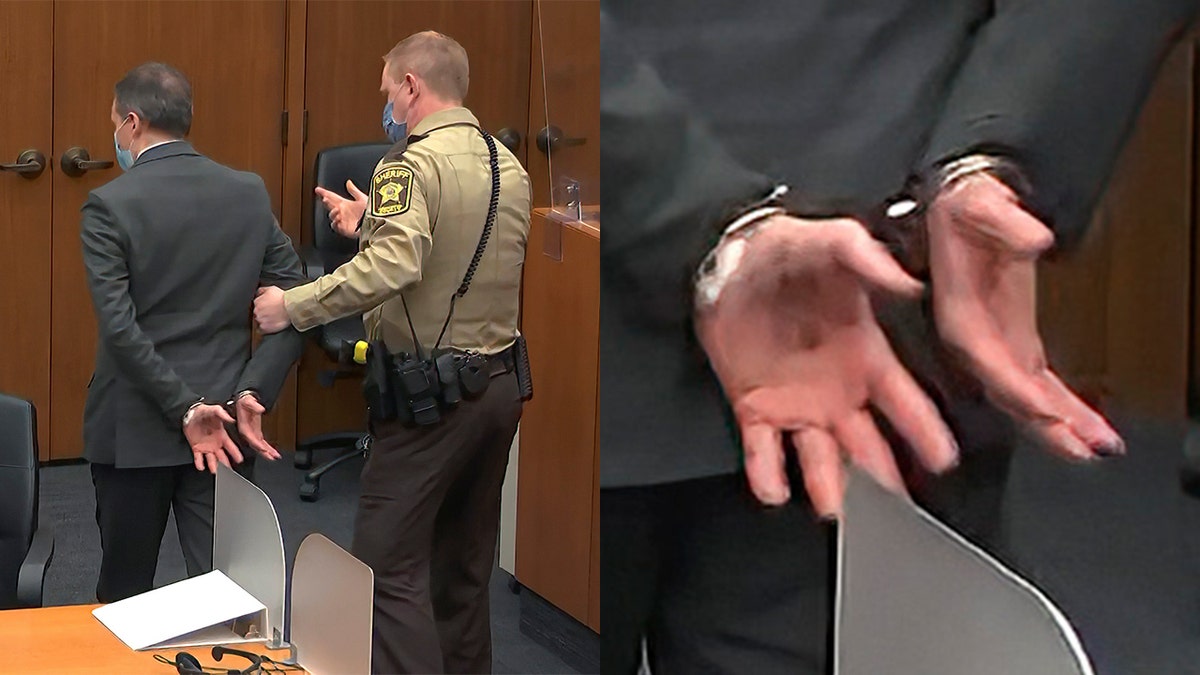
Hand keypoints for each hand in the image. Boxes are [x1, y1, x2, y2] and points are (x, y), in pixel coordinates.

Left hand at [183, 404, 243, 473]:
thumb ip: (222, 414)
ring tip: (215, 471)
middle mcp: (215, 444)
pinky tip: (201, 467)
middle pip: (223, 457)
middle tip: (229, 472)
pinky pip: (198, 458)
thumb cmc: (204, 412)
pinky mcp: (196, 448)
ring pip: (212, 460)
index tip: (240, 460)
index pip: (231, 447)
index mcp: (222, 436)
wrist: (190, 414)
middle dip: (226, 464)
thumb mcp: (214, 411)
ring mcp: (206, 447)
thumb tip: (231, 419)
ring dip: (214, 466)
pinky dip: (200, 463)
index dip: (235, 454)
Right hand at [235, 393, 280, 460]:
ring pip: (259, 445)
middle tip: (272, 457)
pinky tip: (273, 452)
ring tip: (275, 457)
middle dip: (263, 452)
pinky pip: (262, 442)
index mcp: (244, 426)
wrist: (243, 401)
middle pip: (255, 444)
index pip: (250, 437)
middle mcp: (247, 432)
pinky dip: (267, 447)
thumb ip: (254, 405)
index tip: (263, 448)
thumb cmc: (244, 401)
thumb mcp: (248, 401)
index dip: (256, 443)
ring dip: (267, 451)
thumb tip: (261, 409)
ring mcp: (252, 432)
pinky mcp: (256, 431)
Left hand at [253, 286, 289, 333]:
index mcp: (257, 302)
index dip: (262, 307)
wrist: (291, 306)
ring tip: (273, 319)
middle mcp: (257, 311)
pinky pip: (262, 330)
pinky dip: (266, 329)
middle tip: (272, 313)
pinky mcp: (266, 328)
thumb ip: (262, 290)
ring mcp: (261, 320)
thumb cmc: (283, 298)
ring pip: (259, 322)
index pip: (256, 306)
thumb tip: (258, 292)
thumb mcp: (271, 288)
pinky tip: (271, 325)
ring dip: (265, 321)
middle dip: (263, 314)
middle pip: (257, 314)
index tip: (268, 308)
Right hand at [315, 180, 367, 238]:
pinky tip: (338, 219)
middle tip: (325, 198)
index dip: (325, 193)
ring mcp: (343, 220)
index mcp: (346, 204)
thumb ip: (354, 191)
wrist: (376, 224)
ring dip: (332, 212)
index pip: (332, 197)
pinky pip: (335, 226)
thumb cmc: (371, 212)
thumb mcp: (363, 198)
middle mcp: (343, 212)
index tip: (318, 190)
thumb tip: (348, 182)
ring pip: (332, 216)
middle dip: (327, 201)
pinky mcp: (345, 229)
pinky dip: (335, 223)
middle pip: (330, 205)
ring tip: (336, 209)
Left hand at [695, 215, 958, 516]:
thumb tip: (906, 281)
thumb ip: (864, 258)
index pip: (903, 403)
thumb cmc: (786, 251)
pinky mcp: (754, 408)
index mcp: (864, 356)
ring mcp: (796, 403)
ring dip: (828, 485)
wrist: (729, 261)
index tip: (943, 458)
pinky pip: (764, 451)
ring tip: (834, 510)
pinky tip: (775, 491)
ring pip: (820, 457)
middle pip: (868, 445)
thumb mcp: (828, 244)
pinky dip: (768, 474)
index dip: (924, 431)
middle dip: (883, 478)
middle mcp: (837, 390)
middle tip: (898, 513)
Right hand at [926, 173, 1123, 459]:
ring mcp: (996, 340)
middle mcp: (974, 335)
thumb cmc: (960, 205)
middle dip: (1045, 423)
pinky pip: (1037, 381)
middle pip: (1008, 391)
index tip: (1046, 408)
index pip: (986, 357)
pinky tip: (1088, 425)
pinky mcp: (1013, 336)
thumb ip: (1003, 219)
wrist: (957, 203)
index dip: (1014, 385)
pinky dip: (1062, 405)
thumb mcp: (976, 202)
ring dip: (1060, 423)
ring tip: (1097, 446)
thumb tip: (1035, 238)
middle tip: (1083, 448)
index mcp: (959, 310)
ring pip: (1026, 394)